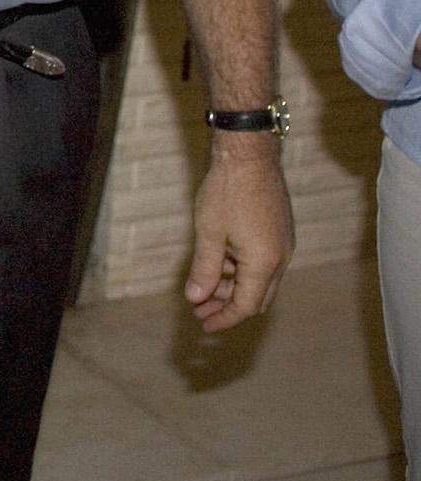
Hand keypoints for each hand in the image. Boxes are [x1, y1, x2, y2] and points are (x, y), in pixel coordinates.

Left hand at [185, 144, 292, 331]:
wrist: (249, 155)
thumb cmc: (227, 191)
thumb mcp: (209, 233)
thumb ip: (205, 269)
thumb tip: (196, 298)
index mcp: (265, 263)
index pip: (246, 306)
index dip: (225, 318)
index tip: (204, 326)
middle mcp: (280, 258)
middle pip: (257, 297)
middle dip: (228, 307)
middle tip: (200, 310)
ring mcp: (283, 244)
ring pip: (259, 279)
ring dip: (233, 287)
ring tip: (203, 289)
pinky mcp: (279, 231)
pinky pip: (263, 262)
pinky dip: (241, 269)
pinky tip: (219, 265)